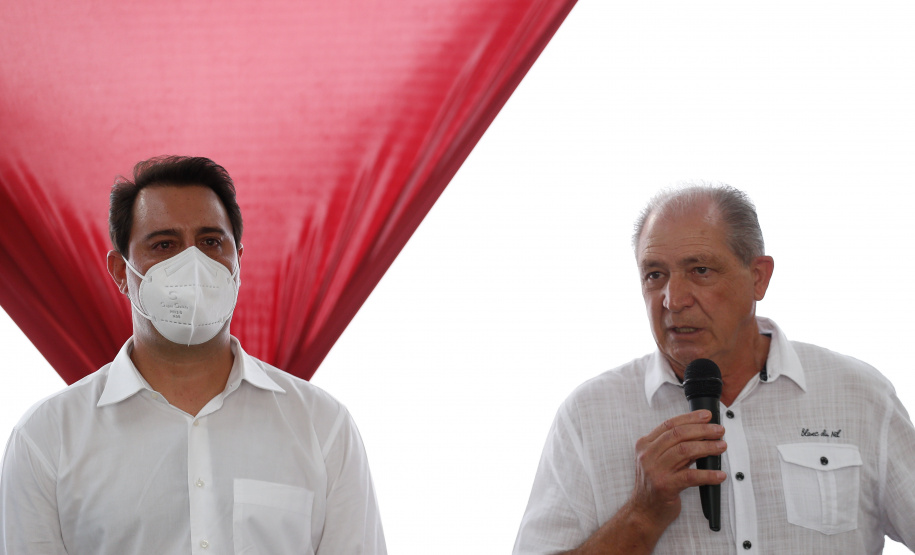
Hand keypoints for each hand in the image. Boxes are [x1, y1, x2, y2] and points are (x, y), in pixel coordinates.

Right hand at [627, 410, 726, 528]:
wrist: (644, 512)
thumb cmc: (655, 484)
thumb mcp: (660, 461)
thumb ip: (676, 448)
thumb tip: (702, 435)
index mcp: (645, 445)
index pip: (669, 424)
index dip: (690, 418)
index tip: (707, 416)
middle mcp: (647, 455)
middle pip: (678, 434)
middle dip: (702, 430)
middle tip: (719, 431)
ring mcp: (655, 470)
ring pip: (685, 451)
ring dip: (707, 447)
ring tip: (721, 446)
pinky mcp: (665, 486)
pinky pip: (691, 477)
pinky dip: (708, 475)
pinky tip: (719, 475)